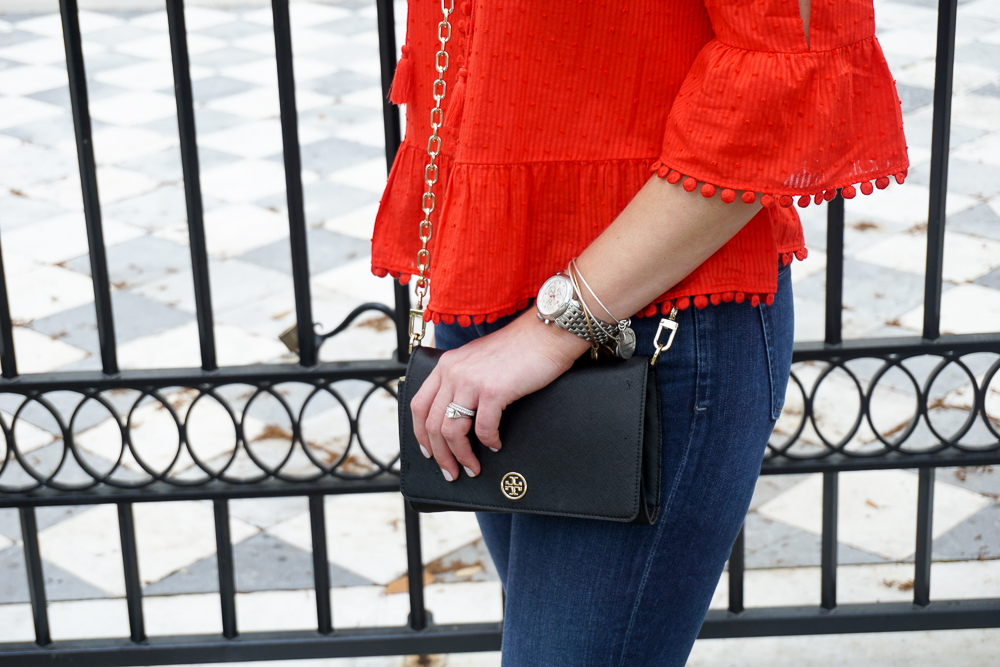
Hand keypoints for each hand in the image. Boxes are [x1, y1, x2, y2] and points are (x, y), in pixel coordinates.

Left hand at [410, 310, 589, 480]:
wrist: (545, 333)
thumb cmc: (518, 349)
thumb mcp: (478, 360)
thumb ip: (463, 379)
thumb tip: (459, 413)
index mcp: (446, 365)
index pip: (419, 405)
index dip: (420, 434)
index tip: (428, 452)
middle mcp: (453, 372)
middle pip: (433, 424)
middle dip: (440, 454)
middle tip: (450, 472)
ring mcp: (471, 380)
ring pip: (452, 430)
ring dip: (461, 455)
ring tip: (472, 467)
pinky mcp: (493, 390)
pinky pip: (482, 428)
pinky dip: (488, 441)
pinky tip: (495, 445)